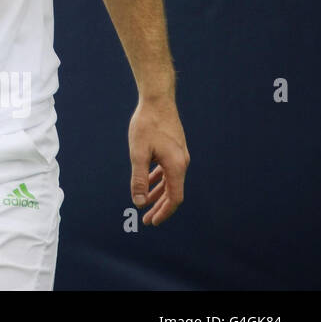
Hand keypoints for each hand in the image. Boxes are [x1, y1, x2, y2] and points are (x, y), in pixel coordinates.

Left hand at [128, 97, 188, 225]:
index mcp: (176, 166)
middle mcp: (182, 163)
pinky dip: (159, 180)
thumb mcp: (138, 153)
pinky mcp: (175, 149)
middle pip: (173, 193)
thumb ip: (139, 178)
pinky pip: (168, 171)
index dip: (163, 212)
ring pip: (170, 182)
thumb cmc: (146, 124)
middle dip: (160, 208)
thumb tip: (139, 202)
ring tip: (145, 205)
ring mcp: (179, 156)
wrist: (157, 100)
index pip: (174, 198)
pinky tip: (149, 183)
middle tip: (147, 220)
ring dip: (158, 194)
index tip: (151, 222)